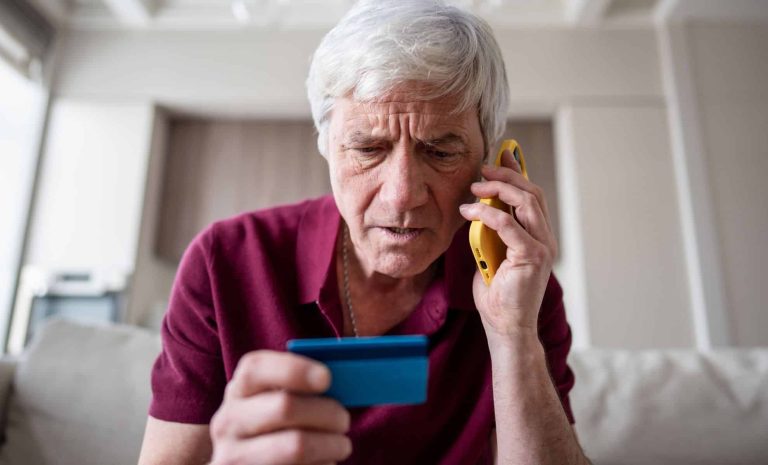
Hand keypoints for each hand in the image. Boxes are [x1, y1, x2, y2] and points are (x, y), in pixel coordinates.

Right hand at [210, 350, 351, 464]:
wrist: (249, 464)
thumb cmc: (276, 426)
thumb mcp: (275, 400)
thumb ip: (302, 386)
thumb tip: (343, 376)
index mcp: (238, 390)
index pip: (256, 369)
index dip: (294, 370)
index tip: (326, 378)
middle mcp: (228, 422)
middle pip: (284, 407)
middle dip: (326, 411)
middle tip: (344, 419)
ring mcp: (235, 457)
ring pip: (296, 445)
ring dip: (331, 444)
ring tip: (341, 445)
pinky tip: (323, 462)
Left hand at [459, 149, 557, 341]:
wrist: (505, 326)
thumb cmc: (497, 295)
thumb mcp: (491, 254)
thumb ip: (492, 232)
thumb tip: (477, 208)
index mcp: (539, 237)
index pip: (533, 197)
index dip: (519, 173)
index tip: (502, 155)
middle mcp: (546, 239)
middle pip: (532, 193)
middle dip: (507, 175)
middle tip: (483, 168)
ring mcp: (543, 247)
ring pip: (526, 202)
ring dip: (498, 189)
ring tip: (475, 186)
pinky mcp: (532, 256)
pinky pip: (509, 225)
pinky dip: (487, 214)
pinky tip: (469, 212)